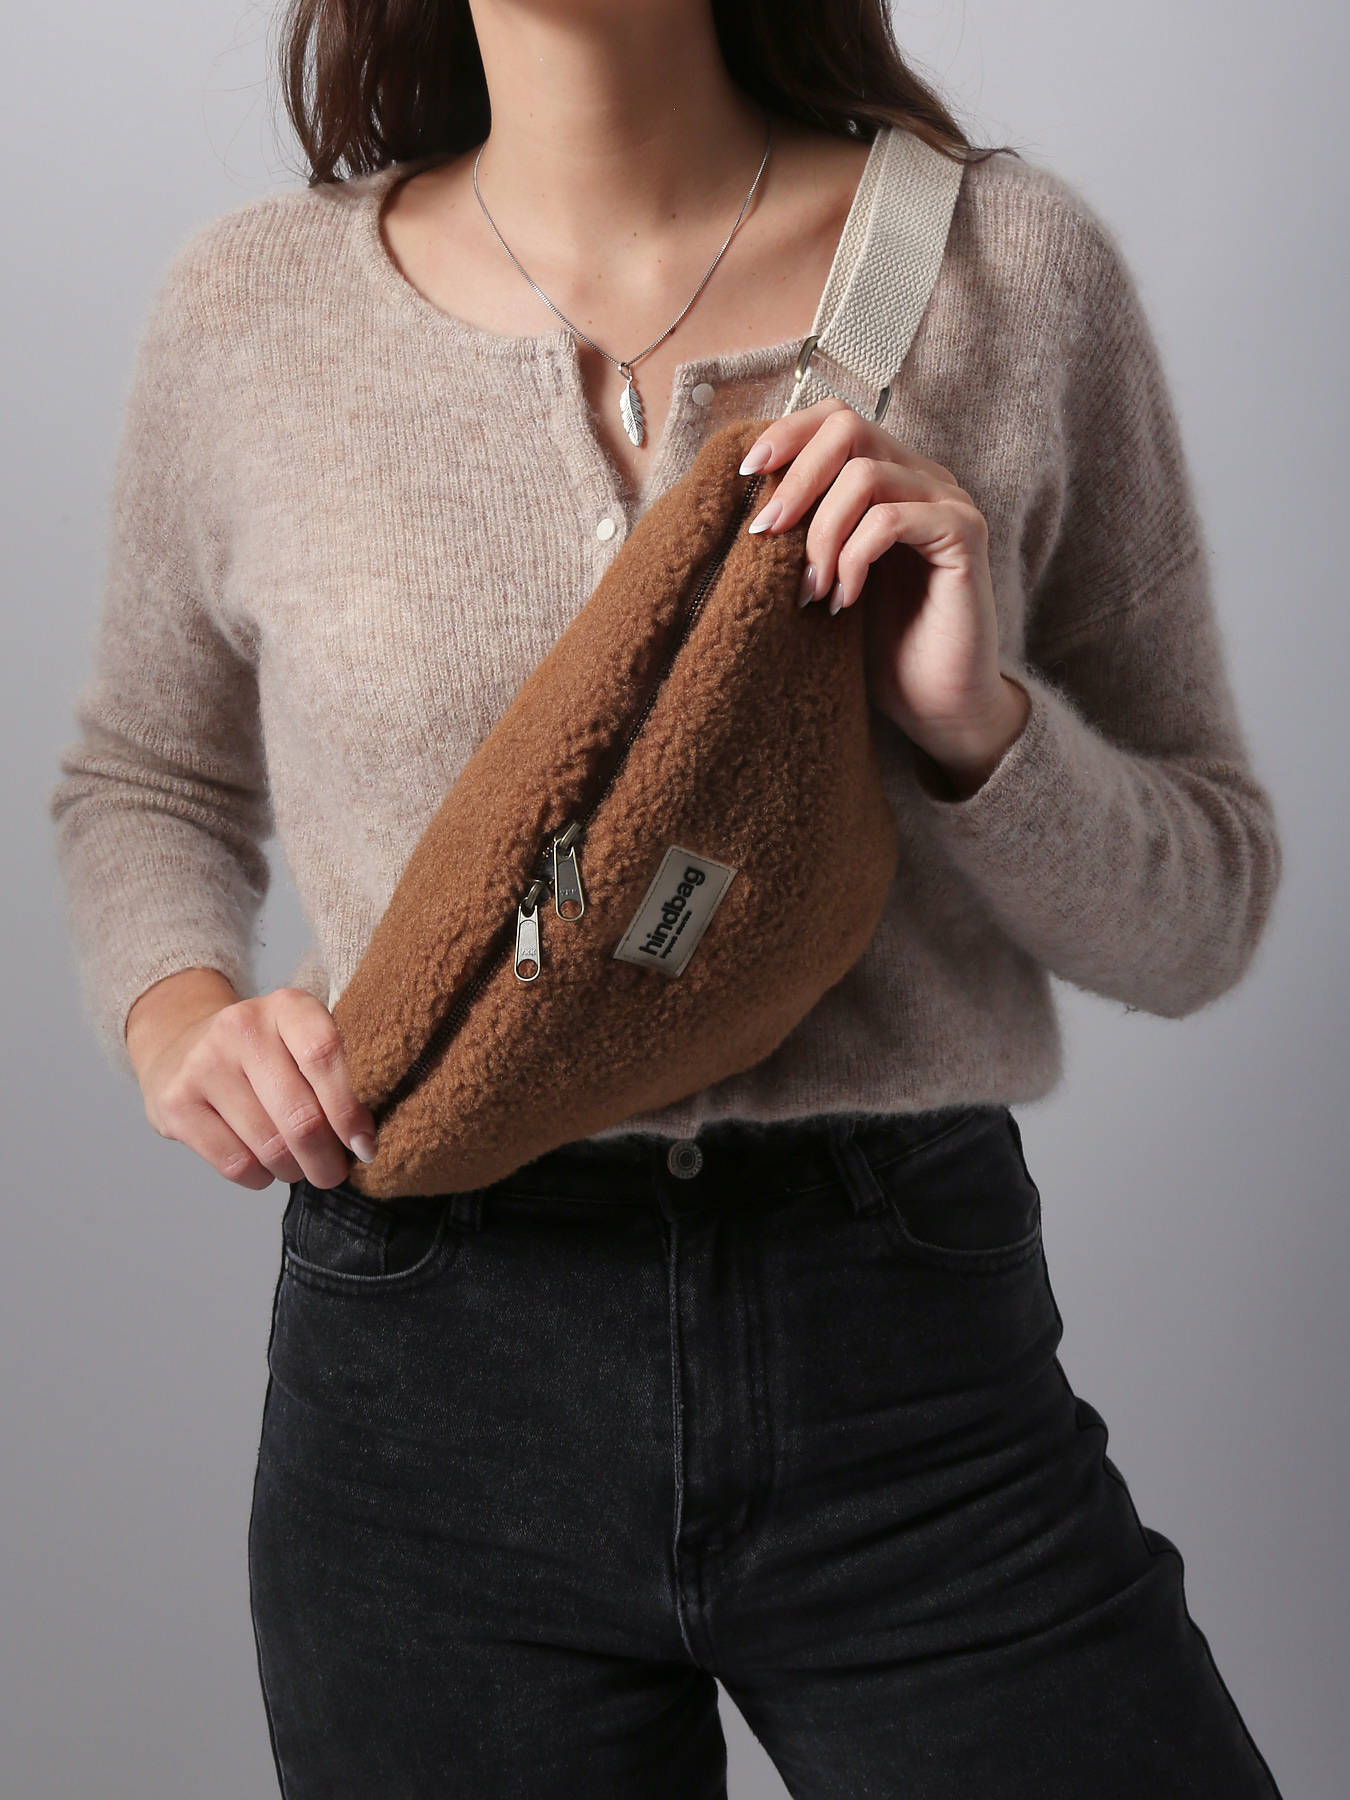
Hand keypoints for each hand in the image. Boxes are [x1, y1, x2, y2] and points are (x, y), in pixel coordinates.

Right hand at [131, 977, 377, 1190]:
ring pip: (270, 1147)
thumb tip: (363, 1142)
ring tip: (297, 1167)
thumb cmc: (261, 1055)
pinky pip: (235, 1163)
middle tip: (333, 1172)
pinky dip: (259, 1177)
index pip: (325, 1056)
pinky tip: (262, 1167)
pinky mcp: (176, 1103)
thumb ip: (335, 1077)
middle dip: (326, 1158)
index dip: (349, 1110)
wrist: (178, 1045)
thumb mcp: (299, 1042)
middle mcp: (243, 1027)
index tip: (363, 1145)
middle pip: (301, 1115)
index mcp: (287, 1006)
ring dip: (293, 1171)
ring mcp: (204, 1064)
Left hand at [740, 399, 1030, 793]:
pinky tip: (843, 601)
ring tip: (809, 590)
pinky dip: (853, 559)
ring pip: (864, 476)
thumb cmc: (878, 646)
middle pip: (849, 429)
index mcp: (891, 477)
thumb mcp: (826, 575)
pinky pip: (890, 520)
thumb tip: (745, 496)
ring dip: (820, 534)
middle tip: (766, 535)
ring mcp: (948, 503)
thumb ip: (802, 529)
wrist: (937, 704)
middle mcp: (924, 478)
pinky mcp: (964, 536)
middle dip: (795, 480)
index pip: (837, 419)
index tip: (746, 475)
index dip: (788, 434)